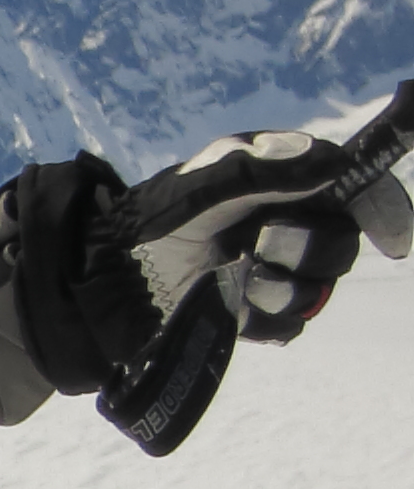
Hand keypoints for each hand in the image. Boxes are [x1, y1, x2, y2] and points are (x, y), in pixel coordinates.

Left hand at [88, 108, 413, 360]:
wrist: (102, 278)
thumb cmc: (148, 220)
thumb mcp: (201, 185)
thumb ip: (263, 171)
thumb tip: (333, 163)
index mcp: (280, 183)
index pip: (354, 190)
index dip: (382, 209)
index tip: (392, 239)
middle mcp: (283, 225)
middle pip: (340, 245)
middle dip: (304, 248)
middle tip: (256, 244)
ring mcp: (270, 272)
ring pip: (316, 290)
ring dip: (277, 287)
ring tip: (232, 276)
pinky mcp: (253, 314)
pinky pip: (288, 326)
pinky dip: (261, 319)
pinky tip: (230, 306)